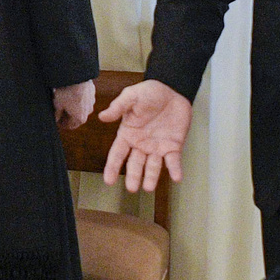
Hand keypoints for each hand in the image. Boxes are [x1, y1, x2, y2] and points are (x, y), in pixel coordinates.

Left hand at [53, 79, 95, 129]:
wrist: (76, 76)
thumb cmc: (66, 91)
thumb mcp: (57, 105)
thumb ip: (57, 115)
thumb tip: (56, 119)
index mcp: (80, 118)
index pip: (70, 126)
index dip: (61, 124)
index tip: (56, 120)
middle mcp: (88, 112)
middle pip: (76, 117)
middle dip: (67, 115)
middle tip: (58, 110)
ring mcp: (91, 102)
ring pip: (81, 107)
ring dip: (73, 106)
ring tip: (63, 100)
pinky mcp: (92, 92)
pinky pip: (84, 98)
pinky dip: (78, 98)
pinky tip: (70, 92)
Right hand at [99, 78, 191, 192]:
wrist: (172, 90)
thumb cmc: (149, 93)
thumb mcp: (131, 96)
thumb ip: (118, 107)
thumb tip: (102, 117)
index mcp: (128, 134)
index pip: (117, 154)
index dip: (112, 168)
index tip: (108, 181)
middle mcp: (141, 144)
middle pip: (135, 164)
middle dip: (134, 176)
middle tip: (132, 188)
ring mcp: (157, 147)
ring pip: (153, 166)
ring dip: (151, 177)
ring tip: (149, 188)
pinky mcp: (173, 146)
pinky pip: (173, 160)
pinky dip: (175, 169)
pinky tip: (176, 177)